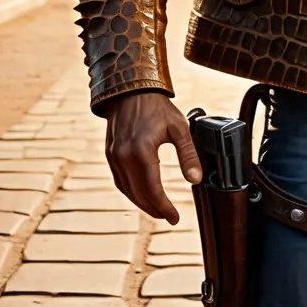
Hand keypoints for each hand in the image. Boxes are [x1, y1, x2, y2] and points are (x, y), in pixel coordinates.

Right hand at [104, 90, 202, 223]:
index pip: (153, 190)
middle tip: (169, 216)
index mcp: (142, 152)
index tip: (175, 218)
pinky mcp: (110, 155)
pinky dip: (131, 191)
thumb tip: (196, 179)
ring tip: (158, 209)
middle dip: (155, 209)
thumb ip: (188, 154)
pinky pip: (120, 181)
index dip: (164, 207)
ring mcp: (114, 157)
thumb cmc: (156, 106)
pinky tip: (141, 194)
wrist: (131, 88)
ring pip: (127, 190)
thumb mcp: (178, 127)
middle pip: (139, 194)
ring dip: (142, 203)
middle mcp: (124, 158)